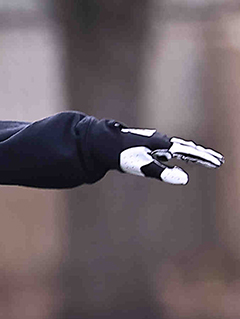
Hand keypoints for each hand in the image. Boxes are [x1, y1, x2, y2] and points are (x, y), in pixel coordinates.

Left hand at [108, 122, 222, 183]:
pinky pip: (166, 147)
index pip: (188, 152)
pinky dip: (177, 151)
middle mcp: (159, 140)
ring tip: (203, 156)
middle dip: (202, 154)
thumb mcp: (143, 166)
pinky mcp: (144, 144)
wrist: (100, 143)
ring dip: (191, 151)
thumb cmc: (121, 155)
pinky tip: (175, 154)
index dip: (203, 158)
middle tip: (217, 160)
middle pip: (186, 147)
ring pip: (176, 146)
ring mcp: (152, 141)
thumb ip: (163, 172)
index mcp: (162, 144)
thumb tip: (184, 178)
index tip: (217, 162)